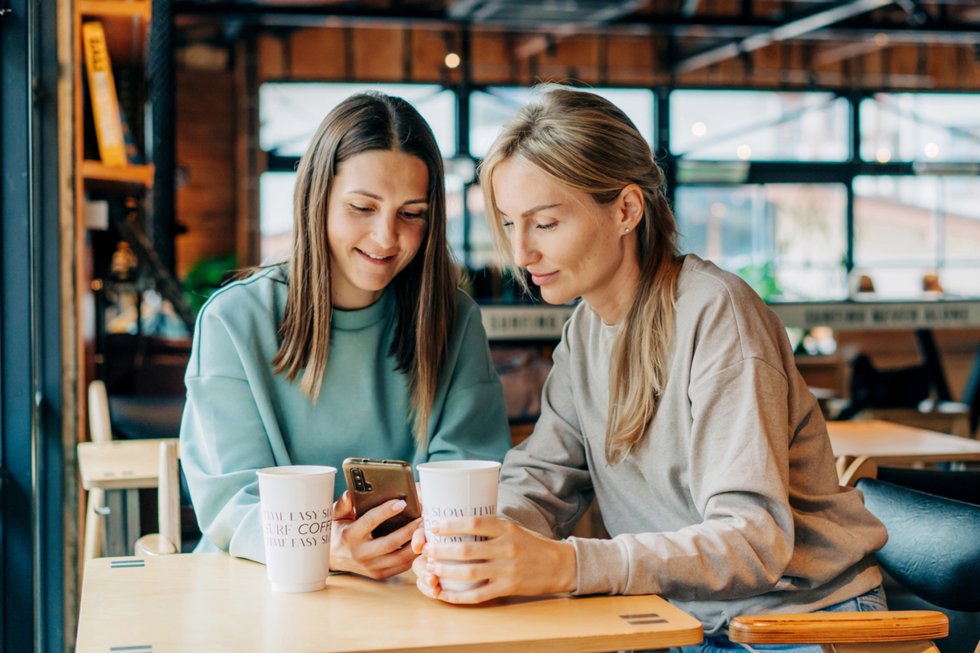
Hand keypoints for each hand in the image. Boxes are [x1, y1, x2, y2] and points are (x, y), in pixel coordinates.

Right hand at [330, 491, 420, 578]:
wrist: (333, 557)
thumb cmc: (338, 531)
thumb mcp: (336, 515)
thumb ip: (343, 504)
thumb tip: (349, 493)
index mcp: (350, 536)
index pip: (370, 522)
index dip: (386, 511)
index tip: (402, 502)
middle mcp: (360, 554)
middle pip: (390, 542)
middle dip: (410, 530)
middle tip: (423, 517)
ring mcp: (371, 567)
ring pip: (399, 557)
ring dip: (416, 544)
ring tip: (426, 530)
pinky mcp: (379, 574)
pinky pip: (401, 566)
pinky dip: (413, 555)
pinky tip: (422, 543)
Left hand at [412, 516, 575, 603]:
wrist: (559, 564)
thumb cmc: (531, 544)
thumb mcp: (512, 528)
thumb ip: (489, 527)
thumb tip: (457, 523)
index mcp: (506, 528)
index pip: (474, 523)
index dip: (451, 524)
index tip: (434, 526)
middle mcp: (506, 548)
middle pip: (466, 550)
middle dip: (441, 550)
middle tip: (427, 549)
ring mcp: (507, 570)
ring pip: (469, 573)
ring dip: (446, 571)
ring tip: (431, 567)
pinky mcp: (508, 588)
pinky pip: (479, 595)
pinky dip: (459, 596)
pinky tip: (445, 593)